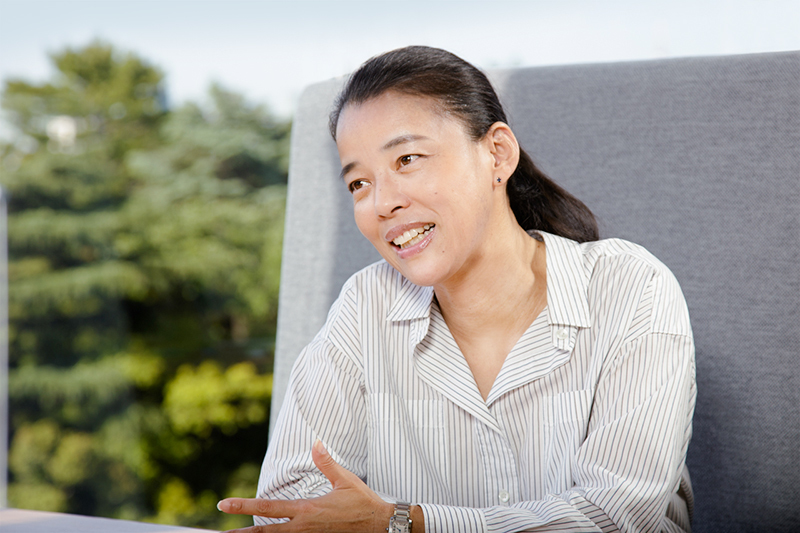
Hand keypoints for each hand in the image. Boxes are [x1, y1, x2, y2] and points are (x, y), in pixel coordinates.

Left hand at [218, 439, 393, 531]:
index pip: (267, 507)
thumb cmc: (362, 502)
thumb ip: (326, 462)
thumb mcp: (344, 479)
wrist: (380, 526)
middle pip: (264, 532)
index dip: (243, 505)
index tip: (223, 504)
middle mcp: (303, 527)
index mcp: (306, 509)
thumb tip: (316, 442)